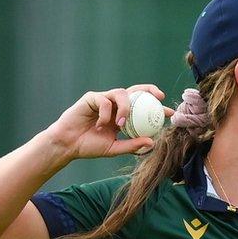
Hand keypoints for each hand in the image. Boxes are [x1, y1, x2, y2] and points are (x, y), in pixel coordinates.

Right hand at [46, 85, 176, 158]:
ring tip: (120, 124)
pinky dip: (106, 114)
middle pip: (135, 90)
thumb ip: (132, 145)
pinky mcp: (91, 98)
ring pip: (120, 93)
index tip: (169, 113)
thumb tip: (152, 142)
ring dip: (124, 108)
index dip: (156, 107)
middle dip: (149, 90)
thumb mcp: (115, 148)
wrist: (68, 145)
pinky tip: (101, 125)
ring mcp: (103, 99)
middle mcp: (115, 105)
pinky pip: (104, 101)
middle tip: (159, 98)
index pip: (142, 106)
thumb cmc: (90, 146)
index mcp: (122, 115)